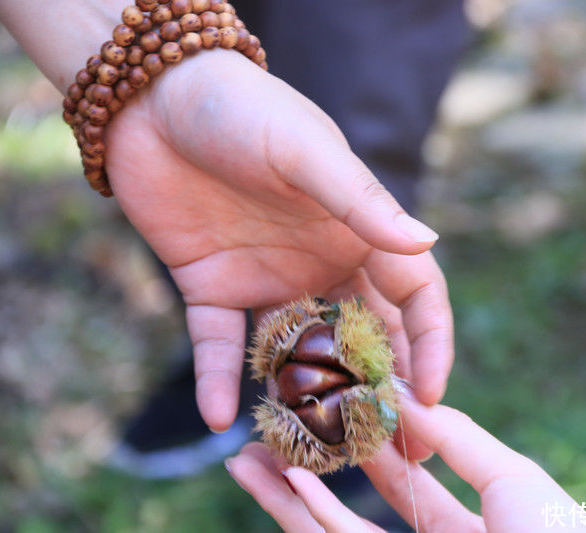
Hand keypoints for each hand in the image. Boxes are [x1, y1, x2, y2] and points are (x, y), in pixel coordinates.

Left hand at [106, 52, 452, 449]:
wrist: (153, 99)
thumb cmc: (243, 109)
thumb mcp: (305, 151)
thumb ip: (361, 202)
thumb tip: (429, 243)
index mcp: (357, 231)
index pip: (413, 295)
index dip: (430, 343)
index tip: (432, 395)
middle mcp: (321, 264)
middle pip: (364, 337)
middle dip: (381, 389)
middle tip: (393, 445)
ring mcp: (268, 282)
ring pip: (297, 354)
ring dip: (305, 399)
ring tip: (312, 448)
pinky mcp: (211, 289)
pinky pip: (219, 346)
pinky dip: (218, 381)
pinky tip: (219, 418)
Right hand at [225, 392, 585, 531]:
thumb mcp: (512, 480)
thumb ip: (454, 437)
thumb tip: (400, 392)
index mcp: (469, 530)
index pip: (408, 482)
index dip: (371, 443)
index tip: (337, 404)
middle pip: (357, 509)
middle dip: (315, 470)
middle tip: (275, 432)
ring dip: (290, 496)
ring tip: (248, 456)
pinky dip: (311, 517)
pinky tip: (287, 481)